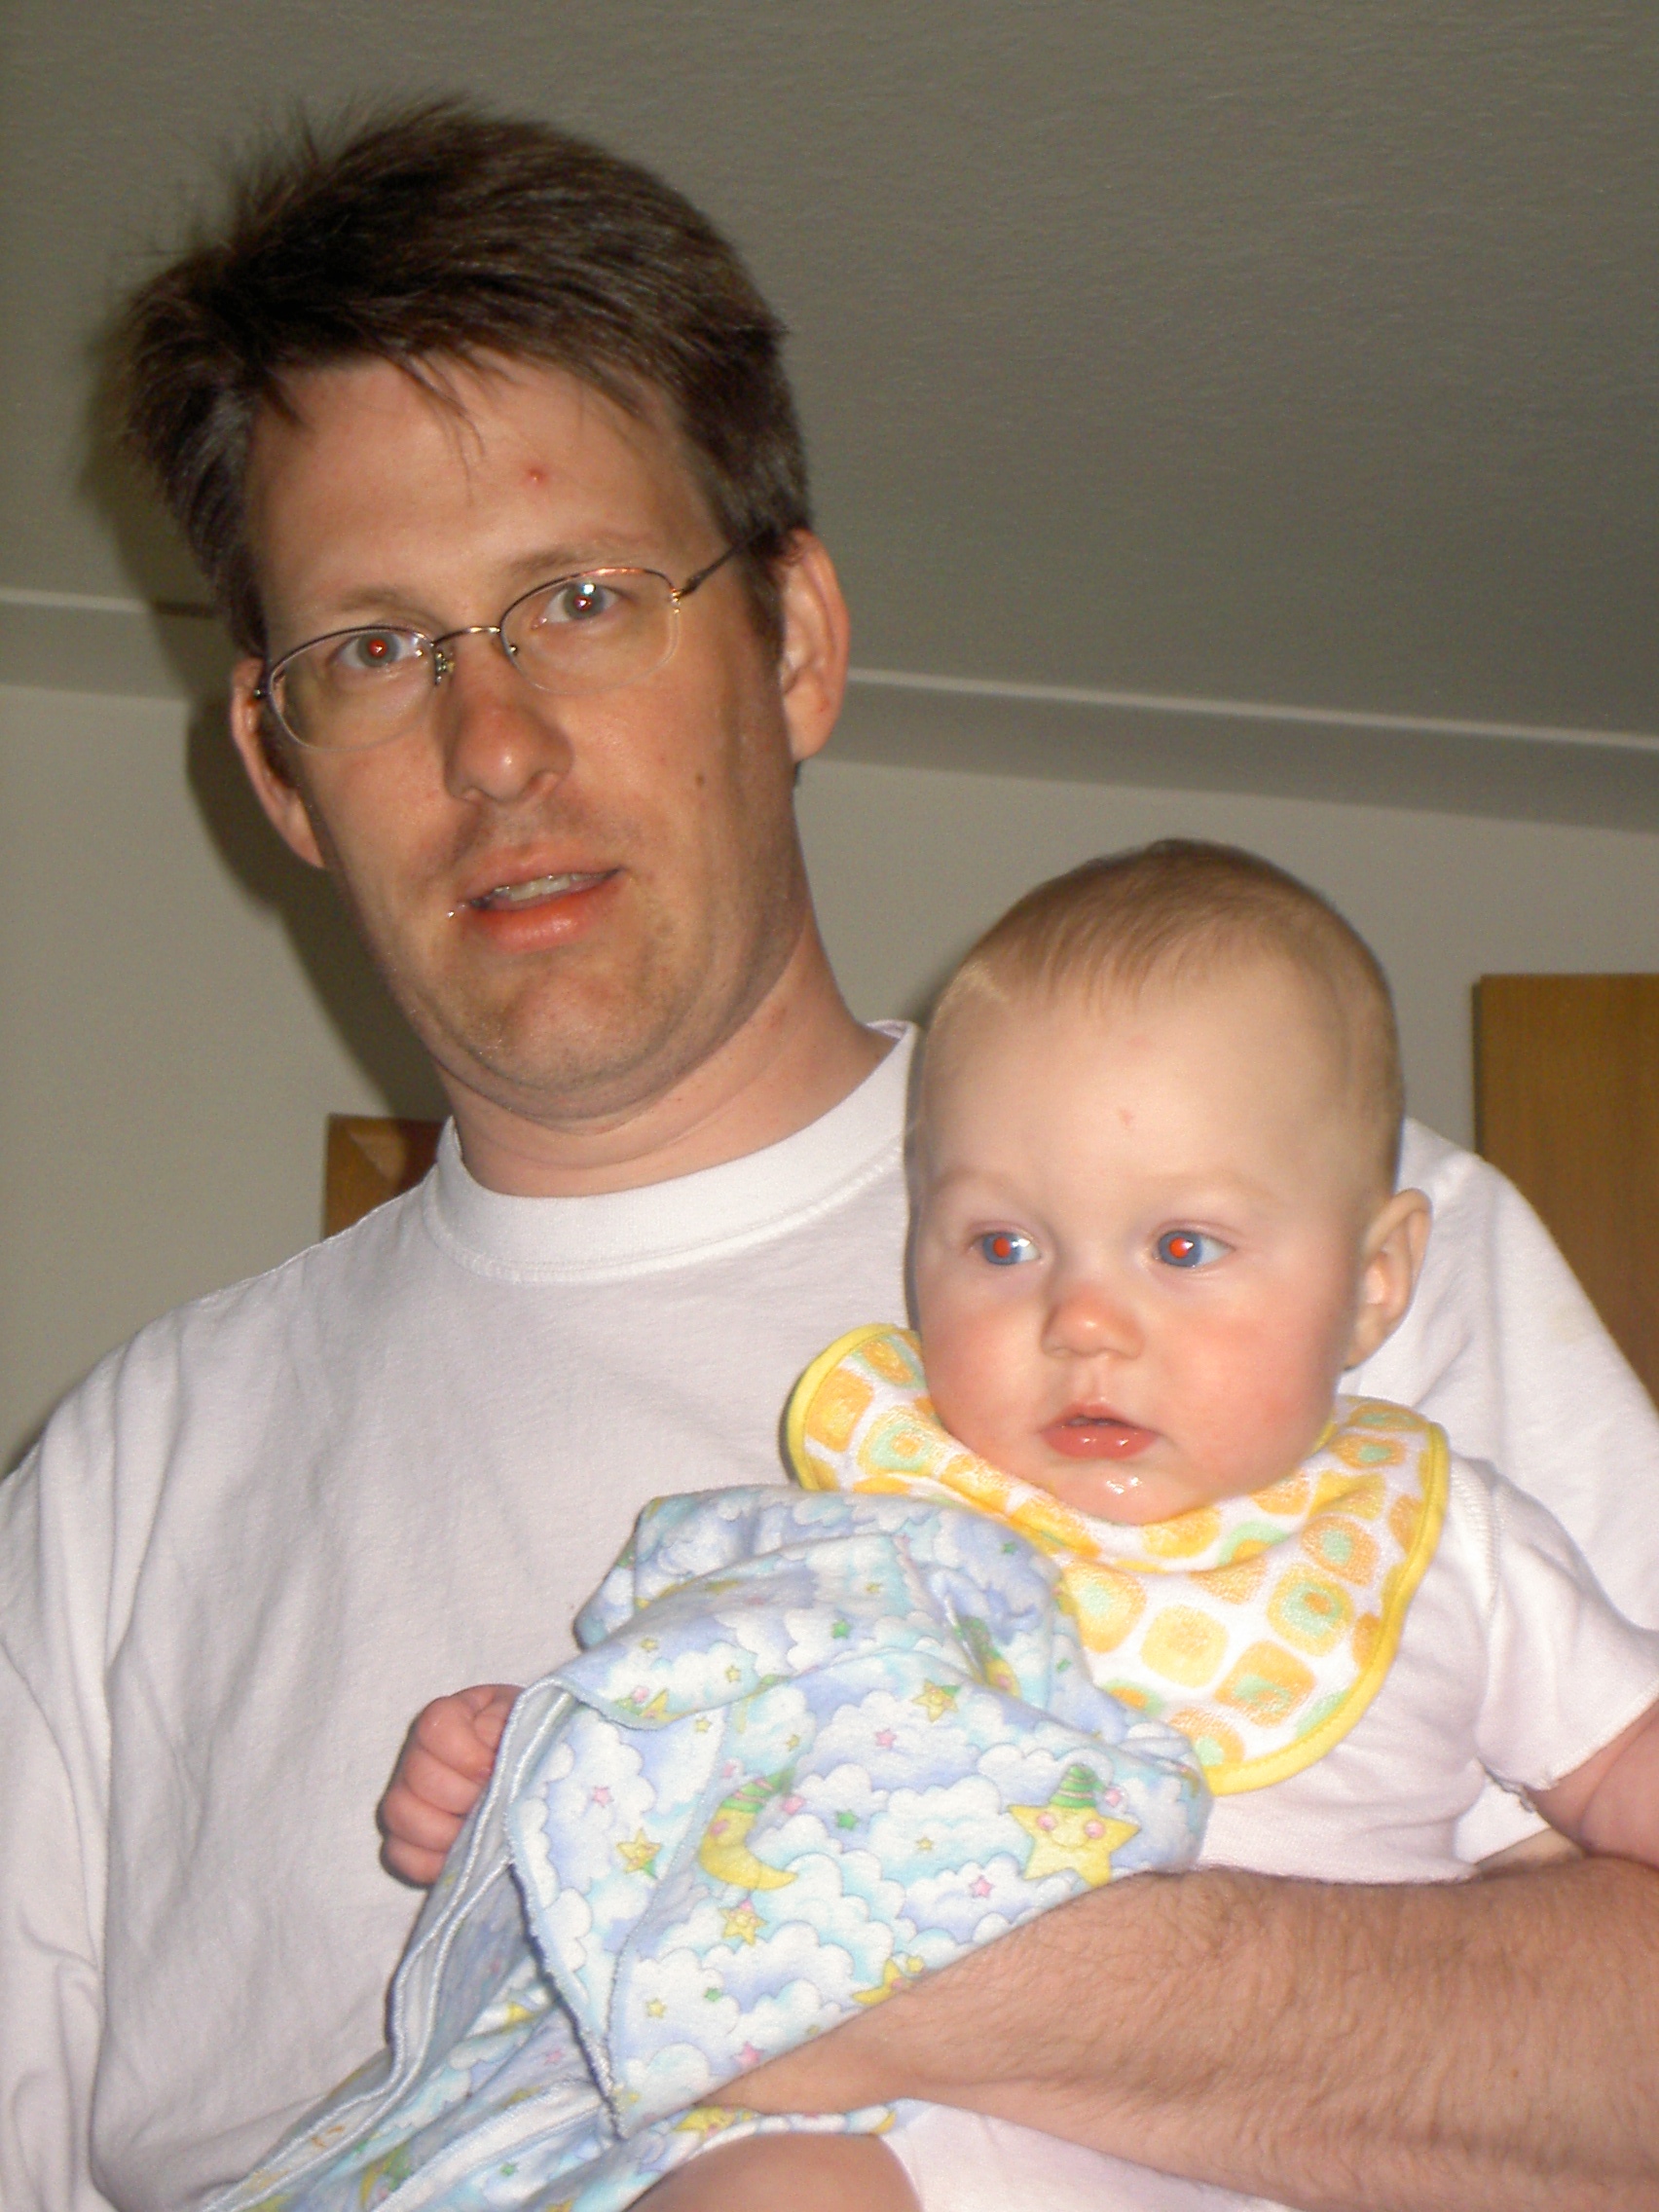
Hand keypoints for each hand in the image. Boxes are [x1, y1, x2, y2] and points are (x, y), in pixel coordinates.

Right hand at [377, 1683, 519, 1885]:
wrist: (533, 1774)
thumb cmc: (533, 1742)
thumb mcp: (533, 1721)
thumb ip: (517, 1731)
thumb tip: (491, 1766)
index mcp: (453, 1717)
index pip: (435, 1725)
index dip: (464, 1753)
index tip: (493, 1770)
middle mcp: (419, 1753)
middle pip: (417, 1774)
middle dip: (462, 1796)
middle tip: (494, 1805)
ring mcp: (407, 1795)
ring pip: (399, 1814)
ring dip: (445, 1831)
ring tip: (482, 1834)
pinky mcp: (407, 1837)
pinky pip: (399, 1854)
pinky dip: (431, 1862)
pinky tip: (465, 1857)